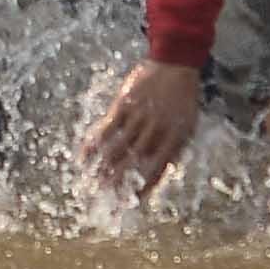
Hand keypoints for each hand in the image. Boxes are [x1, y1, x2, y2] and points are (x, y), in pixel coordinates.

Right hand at [79, 57, 205, 192]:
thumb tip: (156, 177)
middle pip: (133, 162)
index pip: (156, 171)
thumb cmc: (182, 100)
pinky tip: (83, 157)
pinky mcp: (125, 104)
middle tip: (104, 197)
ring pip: (117, 149)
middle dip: (117, 182)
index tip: (129, 204)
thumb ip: (171, 151)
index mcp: (174, 138)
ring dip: (103, 168)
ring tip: (92, 183)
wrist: (174, 64)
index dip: (141, 189)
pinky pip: (106, 128)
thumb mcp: (186, 126)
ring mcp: (139, 116)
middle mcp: (156, 130)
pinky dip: (94, 144)